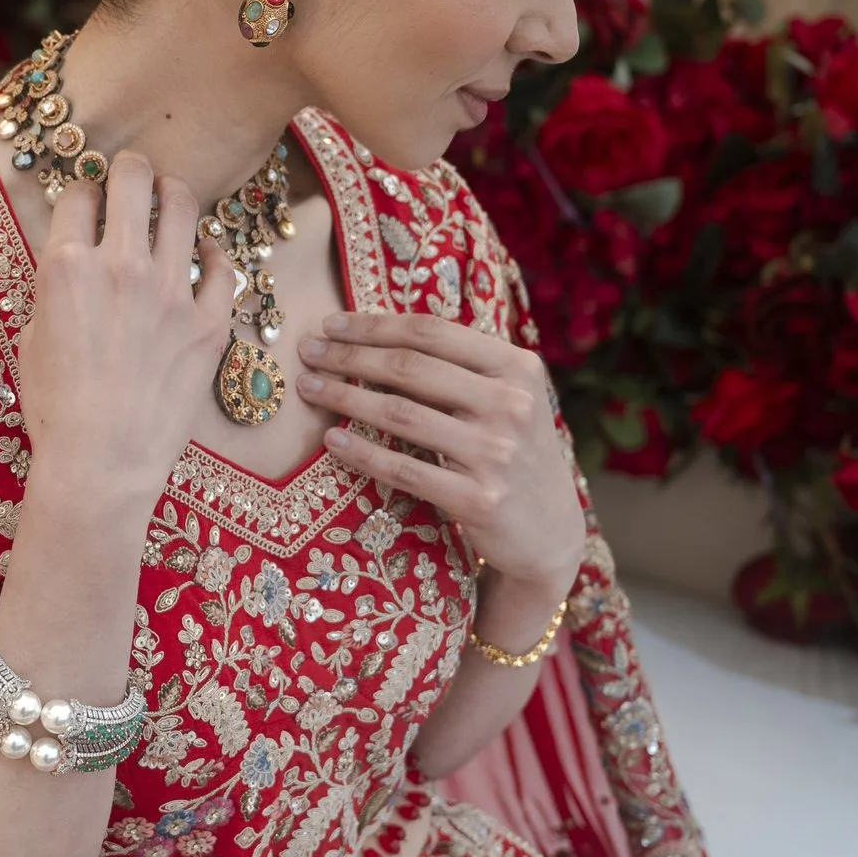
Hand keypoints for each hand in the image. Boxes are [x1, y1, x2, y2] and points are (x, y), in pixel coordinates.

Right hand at [14, 153, 237, 511]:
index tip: (88, 202)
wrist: (101, 463)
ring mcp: (172, 292)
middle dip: (132, 169)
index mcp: (67, 267)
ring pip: (184, 208)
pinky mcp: (209, 322)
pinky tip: (207, 255)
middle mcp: (121, 266)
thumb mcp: (33, 338)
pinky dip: (215, 255)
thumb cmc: (55, 409)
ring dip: (175, 196)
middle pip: (133, 180)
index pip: (78, 196)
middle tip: (134, 174)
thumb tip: (72, 268)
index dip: (82, 193)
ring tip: (172, 198)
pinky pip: (224, 268)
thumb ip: (54, 291)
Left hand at [296, 311, 584, 591]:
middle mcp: (510, 404)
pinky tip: (332, 439)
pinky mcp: (479, 500)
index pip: (432, 333)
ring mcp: (496, 453)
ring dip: (345, 397)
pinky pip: (404, 469)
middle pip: (410, 368)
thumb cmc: (513, 454)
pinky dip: (362, 452)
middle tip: (307, 353)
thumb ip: (460, 368)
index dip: (375, 325)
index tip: (331, 324)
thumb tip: (377, 335)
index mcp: (517, 367)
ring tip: (309, 388)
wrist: (550, 532)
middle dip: (349, 356)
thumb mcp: (506, 400)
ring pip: (400, 414)